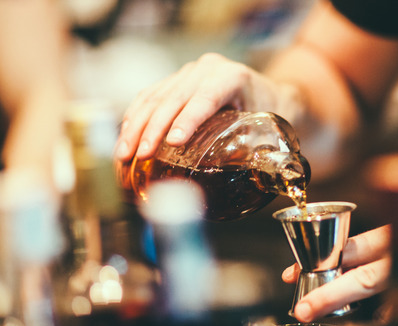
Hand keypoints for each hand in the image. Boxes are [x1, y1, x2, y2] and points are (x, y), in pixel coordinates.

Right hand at [113, 52, 301, 162]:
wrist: (273, 96)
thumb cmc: (273, 115)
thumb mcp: (270, 130)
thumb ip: (254, 151)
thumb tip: (237, 184)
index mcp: (233, 77)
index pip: (206, 98)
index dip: (187, 120)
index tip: (173, 142)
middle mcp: (207, 69)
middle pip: (173, 97)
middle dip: (152, 129)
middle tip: (140, 155)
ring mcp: (189, 73)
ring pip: (154, 96)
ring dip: (135, 126)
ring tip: (124, 153)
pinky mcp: (175, 81)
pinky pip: (148, 97)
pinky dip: (134, 119)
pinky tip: (125, 140)